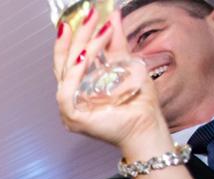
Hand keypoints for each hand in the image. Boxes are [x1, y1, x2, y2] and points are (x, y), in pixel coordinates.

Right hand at [53, 11, 169, 159]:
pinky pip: (67, 92)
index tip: (75, 21)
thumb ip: (117, 44)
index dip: (69, 41)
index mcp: (79, 90)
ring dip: (83, 48)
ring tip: (99, 31)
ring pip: (67, 73)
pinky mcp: (73, 118)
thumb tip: (113, 17)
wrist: (147, 127)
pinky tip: (86, 57)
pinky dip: (75, 73)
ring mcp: (69, 110)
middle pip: (66, 63)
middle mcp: (71, 99)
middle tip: (91, 16)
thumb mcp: (127, 65)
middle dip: (78, 37)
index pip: (67, 62)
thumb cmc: (138, 105)